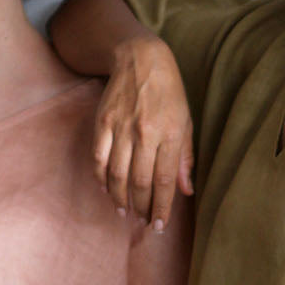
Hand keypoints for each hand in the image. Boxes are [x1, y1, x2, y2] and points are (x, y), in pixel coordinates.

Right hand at [94, 38, 193, 228]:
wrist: (141, 59)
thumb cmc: (169, 93)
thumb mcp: (185, 122)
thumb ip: (184, 158)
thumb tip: (186, 191)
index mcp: (169, 134)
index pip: (165, 180)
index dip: (162, 207)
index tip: (160, 225)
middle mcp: (144, 133)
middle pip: (140, 182)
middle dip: (141, 207)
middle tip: (142, 222)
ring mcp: (121, 128)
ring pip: (117, 175)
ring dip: (120, 198)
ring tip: (124, 212)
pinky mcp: (103, 123)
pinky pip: (99, 158)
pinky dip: (101, 178)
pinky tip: (107, 190)